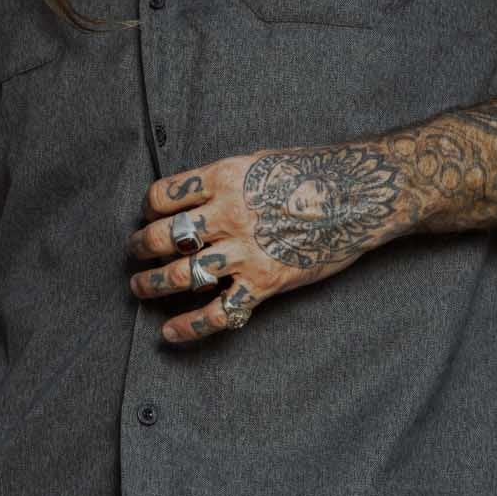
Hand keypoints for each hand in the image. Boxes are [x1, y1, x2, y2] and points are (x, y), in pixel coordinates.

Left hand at [126, 139, 406, 343]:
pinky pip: (217, 312)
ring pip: (180, 275)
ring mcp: (245, 251)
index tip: (148, 218)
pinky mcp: (264, 283)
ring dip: (151, 285)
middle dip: (140, 248)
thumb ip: (224, 181)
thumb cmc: (313, 173)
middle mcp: (228, 215)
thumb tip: (194, 200)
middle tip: (136, 254)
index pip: (162, 197)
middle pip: (162, 237)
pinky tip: (169, 333)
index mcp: (224, 178)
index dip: (148, 210)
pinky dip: (188, 327)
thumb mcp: (259, 162)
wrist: (361, 195)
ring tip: (140, 288)